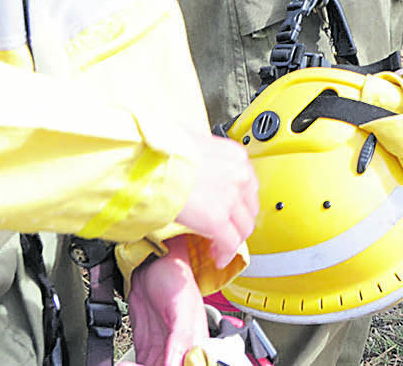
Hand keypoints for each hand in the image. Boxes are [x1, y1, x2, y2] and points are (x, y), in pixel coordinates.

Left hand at [126, 245, 208, 365]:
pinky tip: (124, 365)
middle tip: (134, 365)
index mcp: (196, 342)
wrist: (152, 263)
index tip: (159, 365)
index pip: (188, 365)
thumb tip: (178, 363)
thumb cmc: (175, 277)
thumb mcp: (182, 308)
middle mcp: (181, 349)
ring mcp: (162, 349)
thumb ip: (182, 338)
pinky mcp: (146, 347)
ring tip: (126, 365)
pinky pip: (140, 365)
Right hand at [170, 131, 258, 257]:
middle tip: (226, 231)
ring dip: (233, 240)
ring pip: (243, 227)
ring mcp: (231, 198)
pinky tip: (218, 258)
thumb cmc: (164, 154)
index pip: (248, 184)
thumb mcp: (193, 144)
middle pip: (250, 207)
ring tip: (219, 248)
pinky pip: (230, 243)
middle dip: (238, 222)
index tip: (231, 211)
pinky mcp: (218, 219)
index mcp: (234, 155)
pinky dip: (225, 254)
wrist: (153, 165)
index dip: (240, 203)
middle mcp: (239, 175)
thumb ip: (204, 156)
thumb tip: (196, 163)